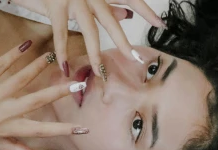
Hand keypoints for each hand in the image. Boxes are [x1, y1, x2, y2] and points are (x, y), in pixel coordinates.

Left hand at [0, 45, 87, 149]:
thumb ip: (16, 148)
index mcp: (11, 128)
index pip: (43, 130)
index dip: (64, 130)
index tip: (83, 129)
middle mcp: (5, 111)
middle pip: (36, 100)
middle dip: (57, 93)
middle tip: (75, 84)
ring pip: (20, 79)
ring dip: (37, 67)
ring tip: (51, 57)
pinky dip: (13, 55)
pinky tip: (25, 46)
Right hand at [15, 0, 164, 77]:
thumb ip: (110, 4)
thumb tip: (129, 16)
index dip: (146, 11)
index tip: (161, 25)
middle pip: (111, 22)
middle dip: (123, 42)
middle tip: (136, 60)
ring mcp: (74, 0)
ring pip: (89, 31)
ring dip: (94, 55)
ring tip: (100, 73)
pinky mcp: (56, 6)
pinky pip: (60, 32)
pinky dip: (62, 51)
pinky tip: (65, 68)